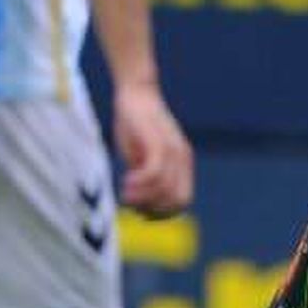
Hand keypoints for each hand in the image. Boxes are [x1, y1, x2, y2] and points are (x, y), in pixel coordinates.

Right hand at [113, 82, 193, 218]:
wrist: (136, 94)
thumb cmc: (135, 126)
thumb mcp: (140, 157)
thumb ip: (144, 179)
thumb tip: (139, 205)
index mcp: (182, 164)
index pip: (182, 202)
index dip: (162, 213)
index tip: (140, 210)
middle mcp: (182, 159)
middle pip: (177, 201)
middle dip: (153, 209)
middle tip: (131, 202)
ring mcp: (172, 151)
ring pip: (165, 190)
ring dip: (142, 197)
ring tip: (125, 192)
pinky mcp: (158, 143)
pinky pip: (155, 173)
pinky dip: (140, 183)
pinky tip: (125, 180)